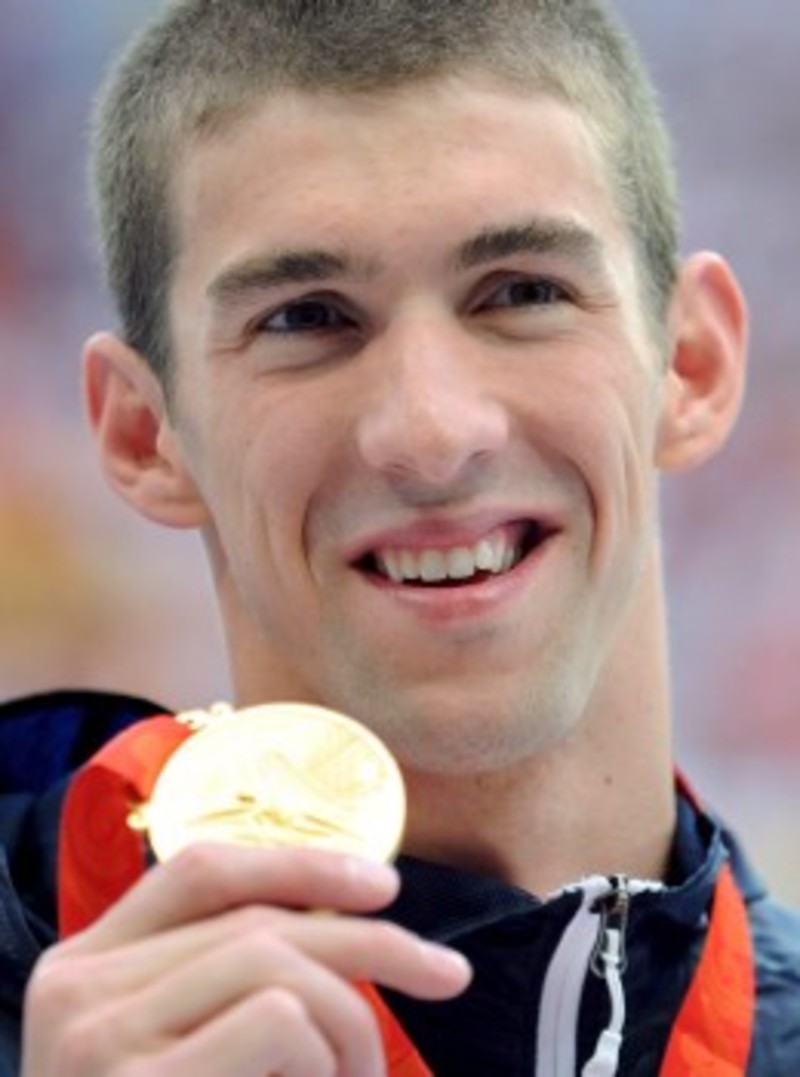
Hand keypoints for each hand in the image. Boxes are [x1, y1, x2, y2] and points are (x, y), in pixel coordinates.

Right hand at [22, 844, 470, 1075]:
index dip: (299, 864)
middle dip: (374, 942)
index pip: (199, 873)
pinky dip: (324, 1061)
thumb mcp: (181, 1049)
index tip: (384, 882)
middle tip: (447, 974)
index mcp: (88, 969)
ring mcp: (98, 1039)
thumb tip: (351, 927)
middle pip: (257, 922)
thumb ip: (226, 988)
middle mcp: (80, 991)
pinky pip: (280, 1020)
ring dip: (352, 1022)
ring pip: (280, 965)